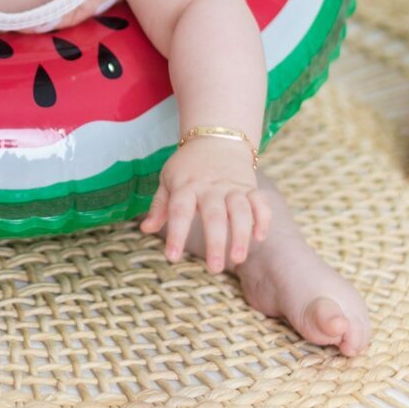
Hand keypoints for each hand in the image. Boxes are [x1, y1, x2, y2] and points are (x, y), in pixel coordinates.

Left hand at [140, 138, 270, 269]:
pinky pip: (260, 202)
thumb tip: (145, 229)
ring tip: (238, 259)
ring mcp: (232, 187)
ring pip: (240, 210)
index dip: (176, 235)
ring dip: (241, 234)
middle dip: (215, 243)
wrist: (215, 138)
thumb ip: (159, 206)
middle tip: (214, 269)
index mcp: (186, 186)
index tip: (172, 258)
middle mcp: (210, 187)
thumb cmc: (187, 166)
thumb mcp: (167, 180)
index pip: (179, 212)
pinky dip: (263, 218)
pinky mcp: (249, 187)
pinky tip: (260, 237)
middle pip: (214, 215)